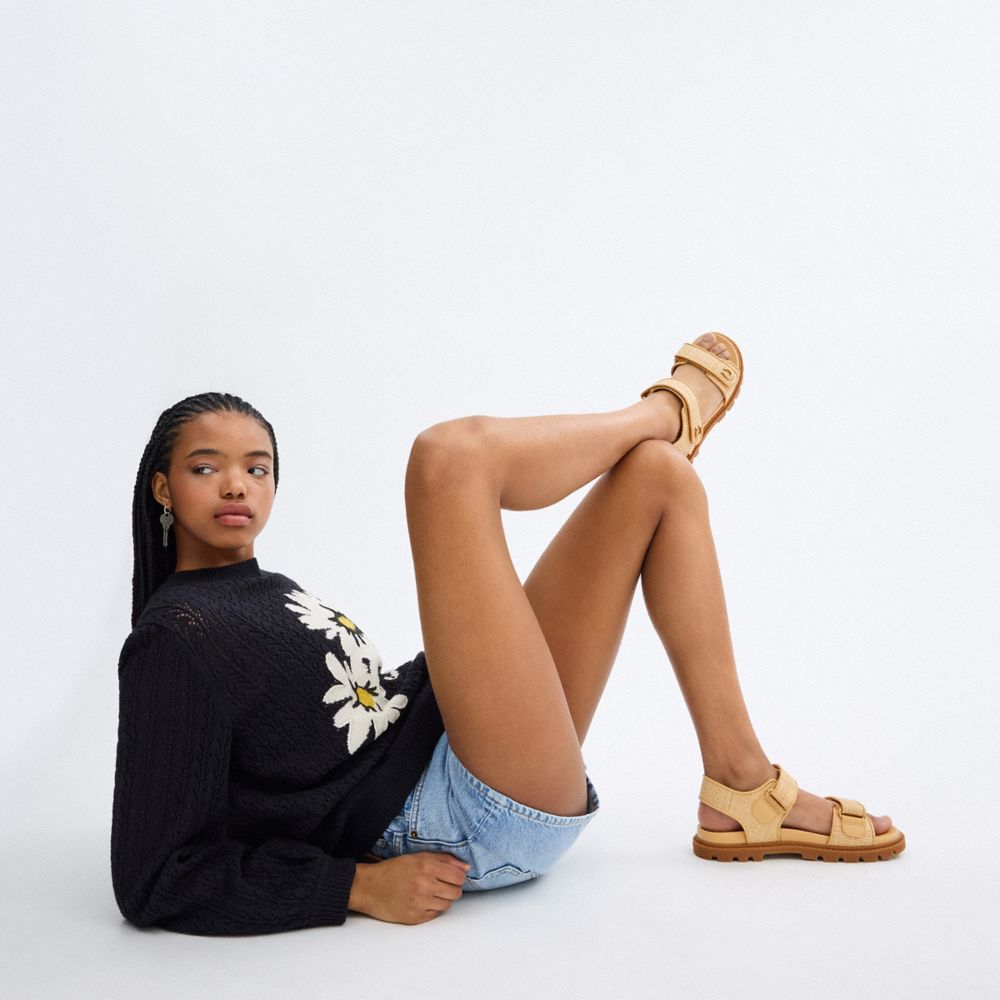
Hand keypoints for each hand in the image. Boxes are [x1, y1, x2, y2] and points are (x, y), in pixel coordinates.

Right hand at [348, 852, 469, 924]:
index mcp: (427, 867)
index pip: (459, 876)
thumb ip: (444, 860)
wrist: (369, 887)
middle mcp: (425, 885)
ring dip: (442, 899)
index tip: (452, 876)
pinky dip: (431, 909)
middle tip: (440, 885)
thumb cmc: (393, 870)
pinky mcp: (415, 918)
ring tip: (429, 893)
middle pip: (456, 892)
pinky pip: (435, 915)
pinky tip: (421, 901)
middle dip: (451, 888)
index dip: (458, 876)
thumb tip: (466, 867)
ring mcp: (420, 903)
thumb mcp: (418, 858)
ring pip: (447, 905)